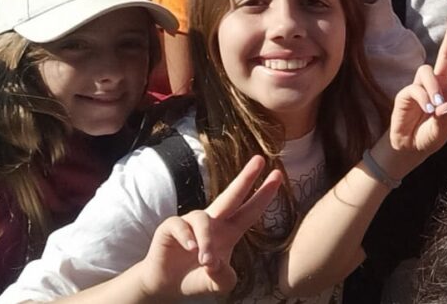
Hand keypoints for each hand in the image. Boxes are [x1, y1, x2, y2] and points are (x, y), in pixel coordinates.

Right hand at [137, 156, 282, 298]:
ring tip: (206, 262)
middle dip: (246, 177)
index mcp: (229, 231)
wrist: (168, 286)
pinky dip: (187, 237)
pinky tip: (191, 249)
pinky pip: (180, 225)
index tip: (278, 175)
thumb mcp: (218, 283)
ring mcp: (191, 222)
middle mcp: (213, 222)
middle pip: (231, 195)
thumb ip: (223, 277)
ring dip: (206, 241)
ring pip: (203, 219)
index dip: (264, 194)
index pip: (250, 210)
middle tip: (260, 160)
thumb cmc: (198, 278)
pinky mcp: (171, 227)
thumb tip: (214, 264)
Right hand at [384, 14, 446, 176]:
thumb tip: (442, 103)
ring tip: (433, 107)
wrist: (408, 148)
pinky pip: (415, 87)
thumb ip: (444, 118)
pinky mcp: (407, 92)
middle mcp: (439, 87)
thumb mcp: (441, 132)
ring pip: (427, 70)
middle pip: (445, 56)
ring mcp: (422, 87)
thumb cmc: (428, 139)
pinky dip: (422, 98)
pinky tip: (425, 109)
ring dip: (432, 87)